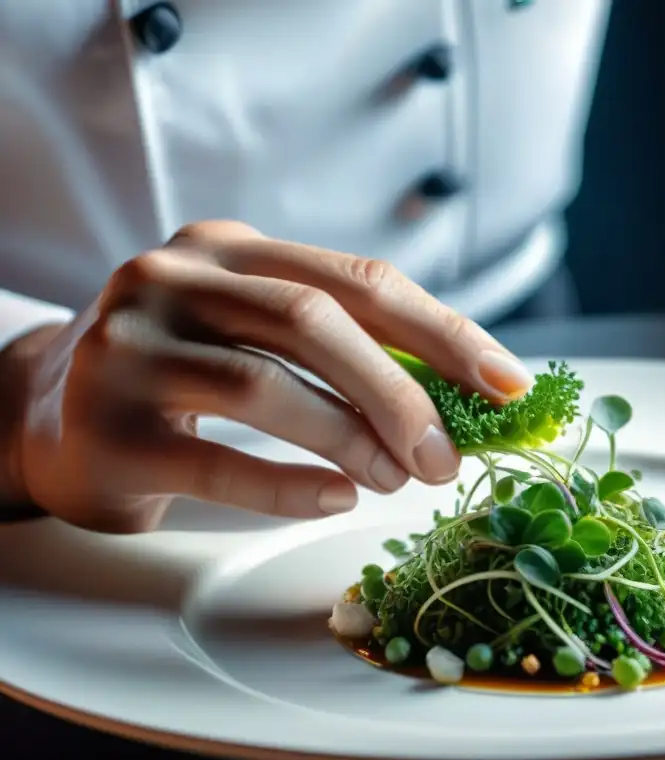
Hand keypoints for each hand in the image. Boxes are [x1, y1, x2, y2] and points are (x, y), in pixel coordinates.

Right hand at [7, 221, 533, 532]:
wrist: (49, 413)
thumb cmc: (182, 375)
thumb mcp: (254, 332)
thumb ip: (343, 347)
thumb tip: (460, 398)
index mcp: (230, 249)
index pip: (360, 279)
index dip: (443, 332)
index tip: (507, 384)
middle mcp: (174, 278)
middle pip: (316, 322)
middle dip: (400, 393)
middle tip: (446, 456)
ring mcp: (131, 348)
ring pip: (267, 385)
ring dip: (352, 438)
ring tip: (395, 479)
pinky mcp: (109, 426)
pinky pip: (219, 458)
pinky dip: (290, 484)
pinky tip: (337, 498)